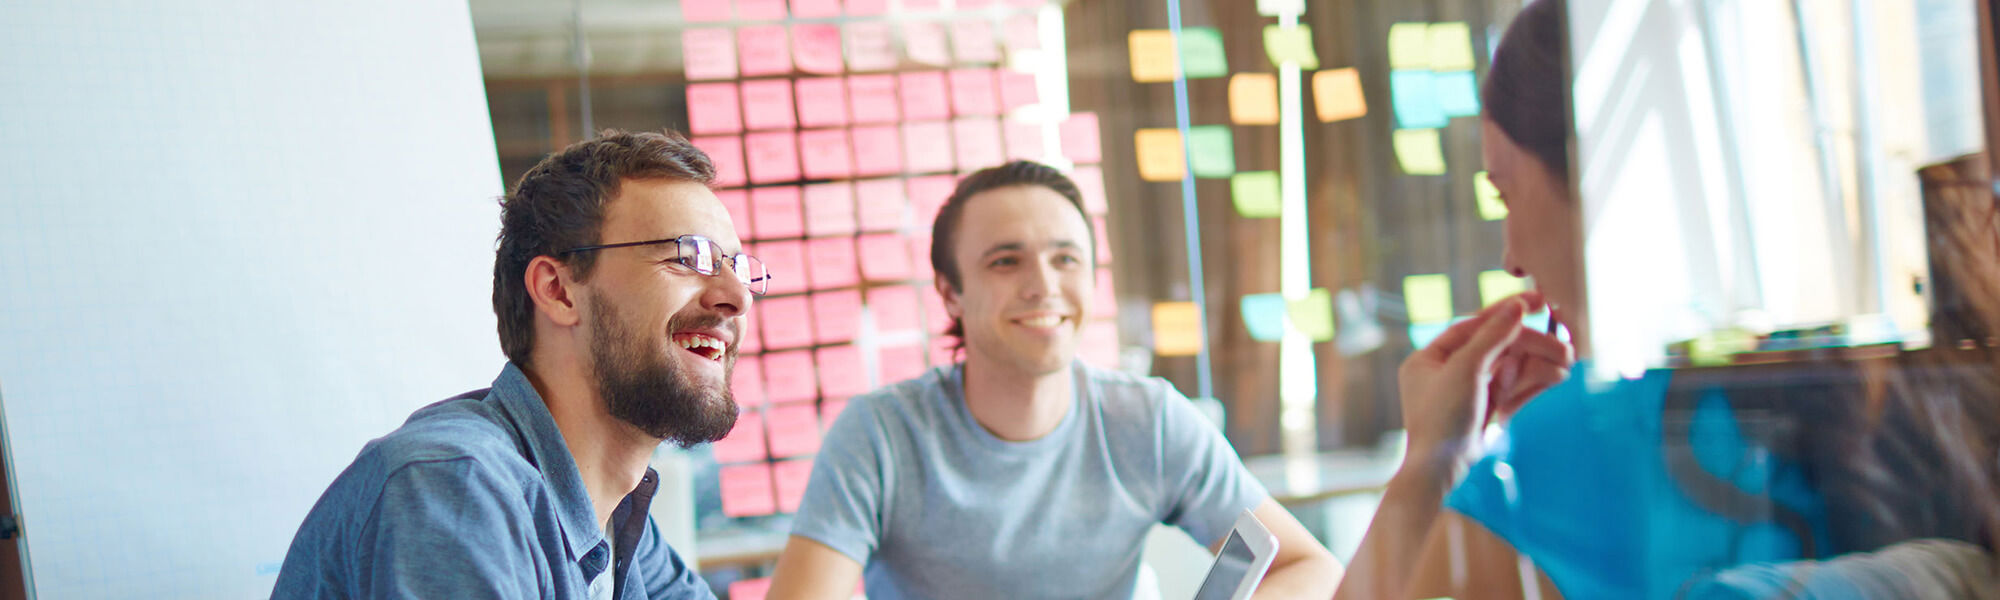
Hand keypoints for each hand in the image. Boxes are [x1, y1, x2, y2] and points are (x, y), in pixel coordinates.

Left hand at [1396, 293, 1563, 473]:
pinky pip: (1512, 390)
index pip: (1473, 326)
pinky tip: (1557, 376)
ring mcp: (1468, 393)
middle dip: (1531, 347)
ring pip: (1509, 370)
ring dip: (1538, 365)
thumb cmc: (1442, 418)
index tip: (1537, 301)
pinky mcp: (1486, 412)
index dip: (1505, 312)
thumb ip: (1492, 337)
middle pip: (1496, 349)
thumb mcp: (1465, 369)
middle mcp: (1447, 372)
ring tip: (1566, 364)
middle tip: (1564, 346)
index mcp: (1429, 358)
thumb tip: (1517, 307)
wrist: (1442, 472)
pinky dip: (1534, 383)